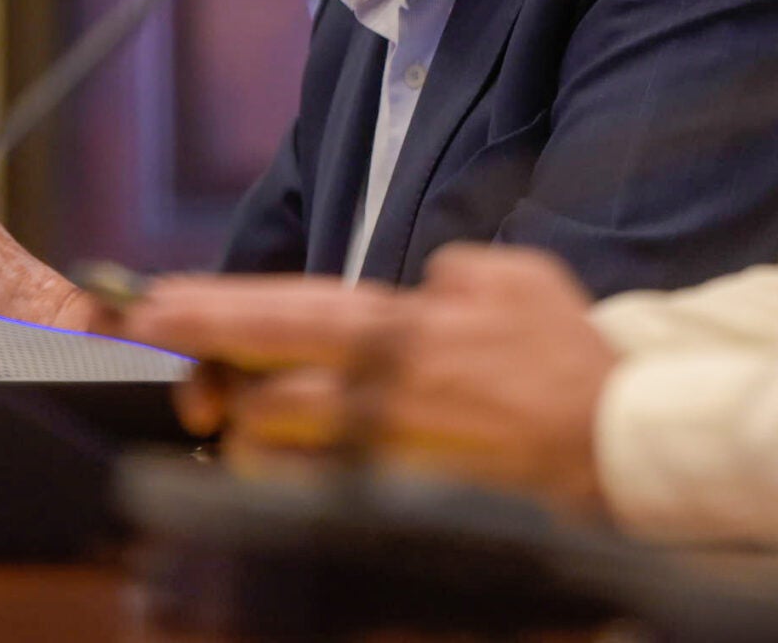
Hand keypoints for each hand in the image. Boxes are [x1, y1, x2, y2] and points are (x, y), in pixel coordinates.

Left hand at [124, 243, 616, 514]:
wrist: (622, 449)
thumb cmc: (570, 363)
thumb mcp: (519, 279)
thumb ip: (456, 271)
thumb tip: (424, 283)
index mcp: (409, 328)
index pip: (287, 314)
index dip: (213, 311)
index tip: (154, 305)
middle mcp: (386, 394)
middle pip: (263, 392)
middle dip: (214, 380)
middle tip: (182, 368)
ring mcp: (387, 458)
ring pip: (280, 454)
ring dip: (254, 440)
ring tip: (248, 426)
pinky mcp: (394, 507)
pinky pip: (316, 498)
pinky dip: (293, 482)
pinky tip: (291, 471)